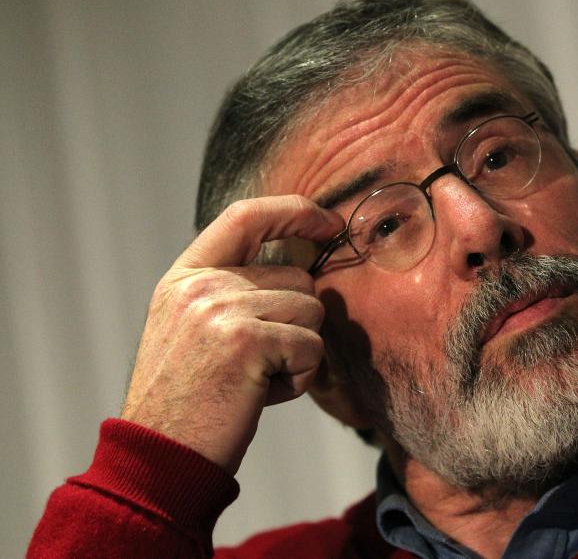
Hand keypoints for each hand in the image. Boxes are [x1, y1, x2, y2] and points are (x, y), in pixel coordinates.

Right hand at [121, 195, 343, 473]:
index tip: (328, 223)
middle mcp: (202, 285)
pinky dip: (298, 379)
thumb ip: (233, 292)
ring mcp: (222, 309)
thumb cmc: (188, 401)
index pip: (246, 216)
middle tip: (256, 365)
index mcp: (185, 276)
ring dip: (298, 355)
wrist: (159, 457)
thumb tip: (305, 270)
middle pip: (299, 278)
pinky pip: (312, 349)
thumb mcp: (192, 329)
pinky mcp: (247, 340)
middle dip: (297, 323)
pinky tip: (258, 396)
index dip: (295, 211)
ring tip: (253, 381)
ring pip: (312, 313)